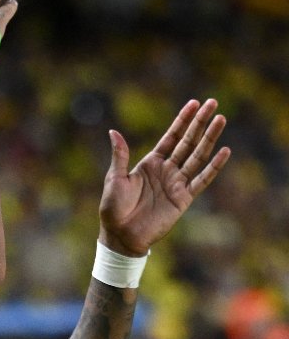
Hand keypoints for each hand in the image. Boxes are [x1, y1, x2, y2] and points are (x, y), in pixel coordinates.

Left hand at [99, 99, 230, 255]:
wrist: (121, 235)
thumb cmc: (113, 208)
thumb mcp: (115, 178)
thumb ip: (120, 156)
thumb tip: (113, 132)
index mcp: (150, 163)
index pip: (171, 137)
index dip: (182, 120)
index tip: (194, 103)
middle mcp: (166, 170)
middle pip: (188, 141)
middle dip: (200, 122)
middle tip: (214, 103)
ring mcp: (177, 183)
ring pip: (197, 156)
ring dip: (209, 138)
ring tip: (221, 120)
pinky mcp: (184, 198)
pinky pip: (202, 180)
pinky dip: (213, 167)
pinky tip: (224, 151)